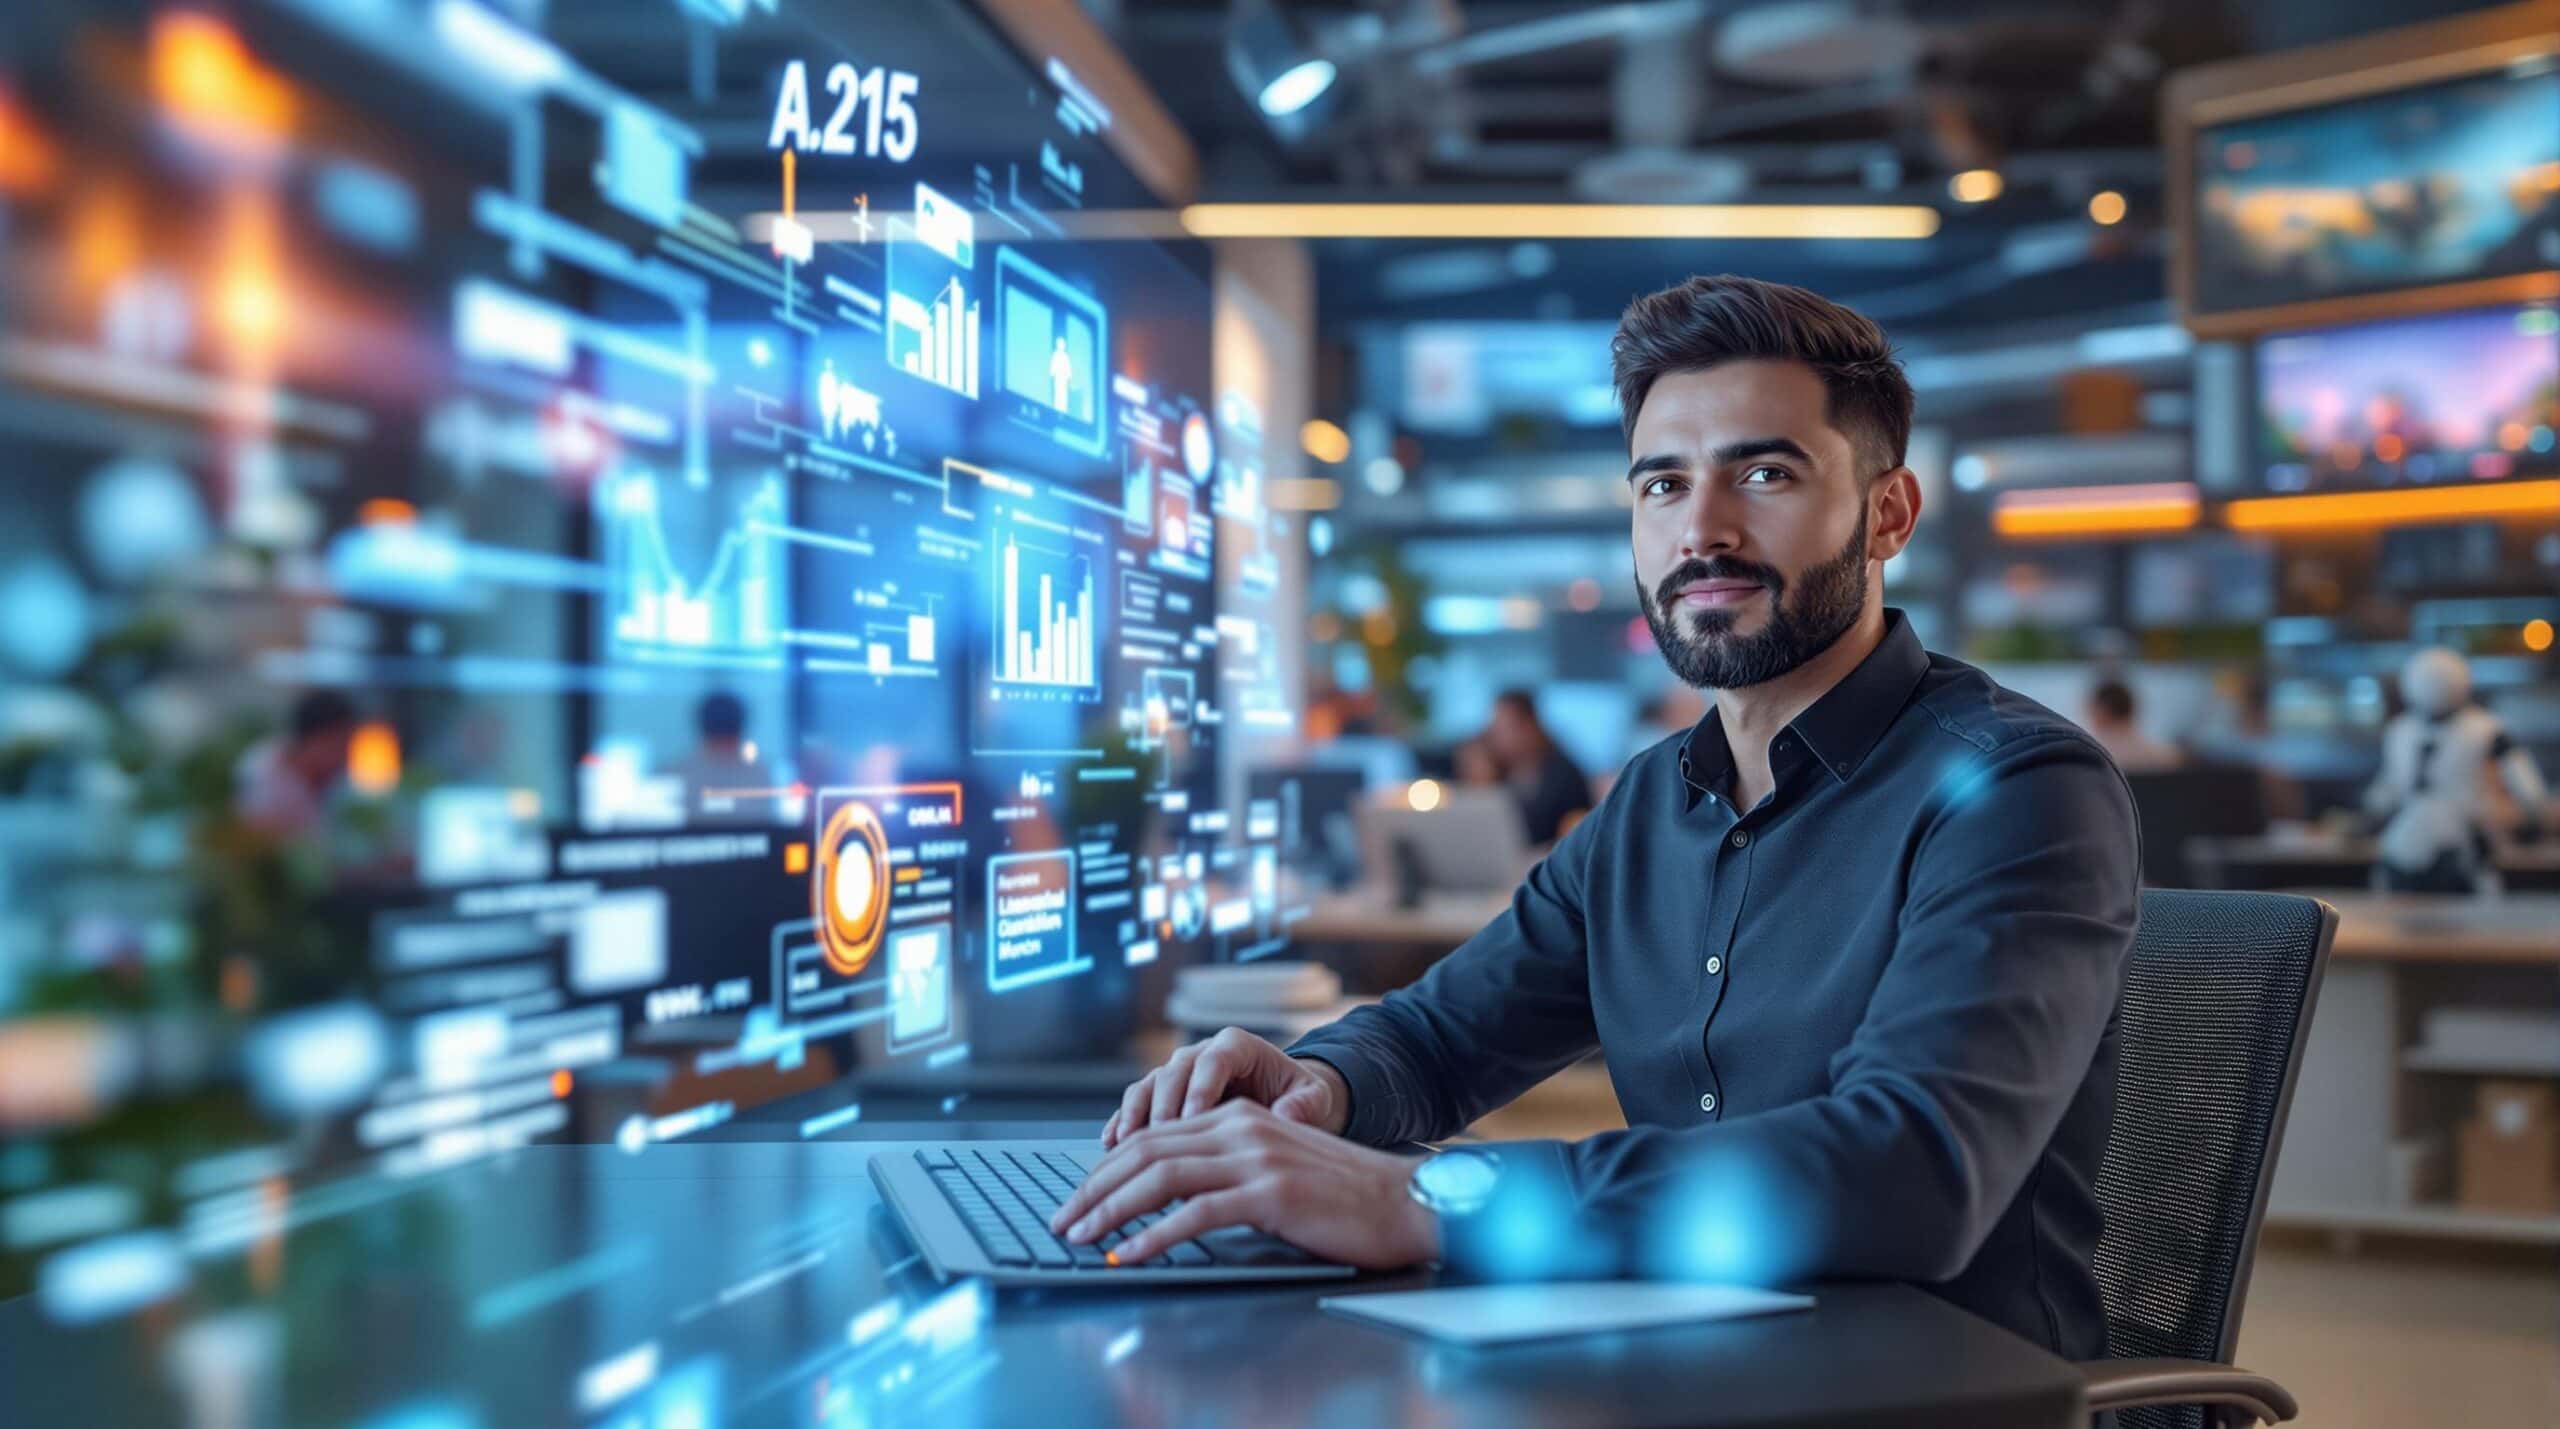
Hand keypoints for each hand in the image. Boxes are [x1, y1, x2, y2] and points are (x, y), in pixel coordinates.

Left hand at [1050, 1099, 1438, 1268]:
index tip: (1079, 1199)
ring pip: (1161, 1176)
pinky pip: (1195, 1213)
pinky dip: (1154, 1236)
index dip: (1108, 1168)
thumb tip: (1172, 1199)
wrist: (1405, 1201)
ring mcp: (1256, 1159)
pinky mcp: (1270, 1194)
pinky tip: (1130, 1254)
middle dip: (1094, 1189)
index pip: (1154, 1136)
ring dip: (1111, 1210)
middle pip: (1146, 1151)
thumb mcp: (1277, 1167)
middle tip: (1064, 1221)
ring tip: (1082, 1237)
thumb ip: (1229, 1170)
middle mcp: (1242, 1128)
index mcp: (1240, 1117)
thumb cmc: (1343, 1196)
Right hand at [1101, 1026, 1345, 1148]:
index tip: (1193, 1121)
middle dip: (1164, 1107)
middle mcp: (1201, 1053)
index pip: (1214, 1061)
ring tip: (1125, 1143)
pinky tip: (1111, 1144)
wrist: (1282, 1100)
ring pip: (1148, 1086)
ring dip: (1135, 1114)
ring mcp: (1177, 1074)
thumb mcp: (1313, 1098)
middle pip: (1174, 1072)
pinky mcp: (1161, 1095)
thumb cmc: (1297, 1098)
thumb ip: (1304, 1105)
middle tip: (1158, 1140)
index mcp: (1237, 1046)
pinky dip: (1122, 1122)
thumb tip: (1287, 1115)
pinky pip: (1136, 1104)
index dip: (1200, 1089)